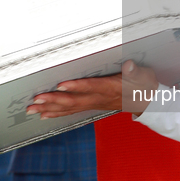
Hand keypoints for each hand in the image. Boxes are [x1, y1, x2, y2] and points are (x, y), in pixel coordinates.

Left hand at [26, 61, 158, 118]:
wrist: (146, 102)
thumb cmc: (143, 86)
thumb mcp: (144, 76)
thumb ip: (136, 72)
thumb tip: (130, 66)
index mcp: (110, 89)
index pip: (91, 87)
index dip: (76, 87)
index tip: (61, 85)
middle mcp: (98, 99)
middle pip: (74, 101)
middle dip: (54, 101)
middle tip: (36, 100)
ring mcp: (93, 104)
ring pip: (69, 108)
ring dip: (49, 108)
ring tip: (32, 109)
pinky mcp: (90, 106)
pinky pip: (70, 112)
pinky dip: (56, 113)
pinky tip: (43, 114)